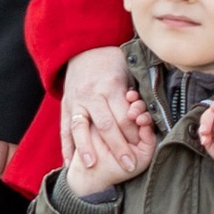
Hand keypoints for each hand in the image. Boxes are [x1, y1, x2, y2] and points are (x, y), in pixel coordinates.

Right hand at [62, 44, 139, 185]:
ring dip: (86, 149)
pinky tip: (68, 162)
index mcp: (110, 86)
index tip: (142, 150)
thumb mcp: (127, 71)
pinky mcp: (64, 106)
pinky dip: (66, 146)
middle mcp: (91, 95)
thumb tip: (149, 117)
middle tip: (128, 166)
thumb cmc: (111, 61)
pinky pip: (64, 128)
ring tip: (93, 166)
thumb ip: (136, 94)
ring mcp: (75, 101)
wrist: (82, 48)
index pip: (124, 116)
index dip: (134, 135)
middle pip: (105, 125)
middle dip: (118, 148)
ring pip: (80, 128)